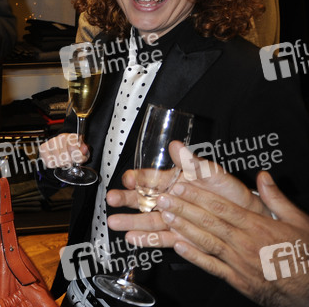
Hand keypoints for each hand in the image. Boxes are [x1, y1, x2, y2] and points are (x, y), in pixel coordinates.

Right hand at [39, 132, 88, 168]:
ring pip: (57, 161)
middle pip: (65, 157)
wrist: (62, 146)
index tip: (77, 159)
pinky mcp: (43, 148)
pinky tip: (56, 160)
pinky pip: (49, 163)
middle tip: (70, 161)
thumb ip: (85, 151)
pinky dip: (53, 165)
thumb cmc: (73, 149)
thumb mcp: (82, 151)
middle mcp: (60, 138)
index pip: (73, 148)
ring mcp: (51, 142)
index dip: (76, 157)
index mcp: (71, 137)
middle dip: (69, 162)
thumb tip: (84, 148)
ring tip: (63, 161)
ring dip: (62, 164)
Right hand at [107, 141, 269, 246]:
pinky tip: (132, 239)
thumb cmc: (231, 192)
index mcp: (176, 180)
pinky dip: (147, 239)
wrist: (248, 218)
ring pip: (148, 219)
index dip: (138, 177)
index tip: (129, 179)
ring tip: (114, 222)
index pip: (152, 177)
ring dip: (131, 221)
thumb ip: (192, 162)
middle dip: (126, 199)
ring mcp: (174, 218)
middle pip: (144, 198)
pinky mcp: (180, 235)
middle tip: (112, 199)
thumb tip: (175, 145)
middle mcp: (170, 199)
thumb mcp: (213, 174)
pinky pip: (161, 237)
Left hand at [151, 143, 308, 306]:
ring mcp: (240, 262)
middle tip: (163, 198)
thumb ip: (277, 199)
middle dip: (184, 208)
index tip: (181, 186)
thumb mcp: (299, 222)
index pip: (222, 207)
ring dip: (184, 229)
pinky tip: (179, 247)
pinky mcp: (238, 280)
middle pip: (209, 222)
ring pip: (207, 242)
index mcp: (259, 227)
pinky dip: (195, 257)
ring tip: (166, 217)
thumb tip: (263, 177)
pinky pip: (213, 267)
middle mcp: (246, 243)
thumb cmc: (306, 254)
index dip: (198, 196)